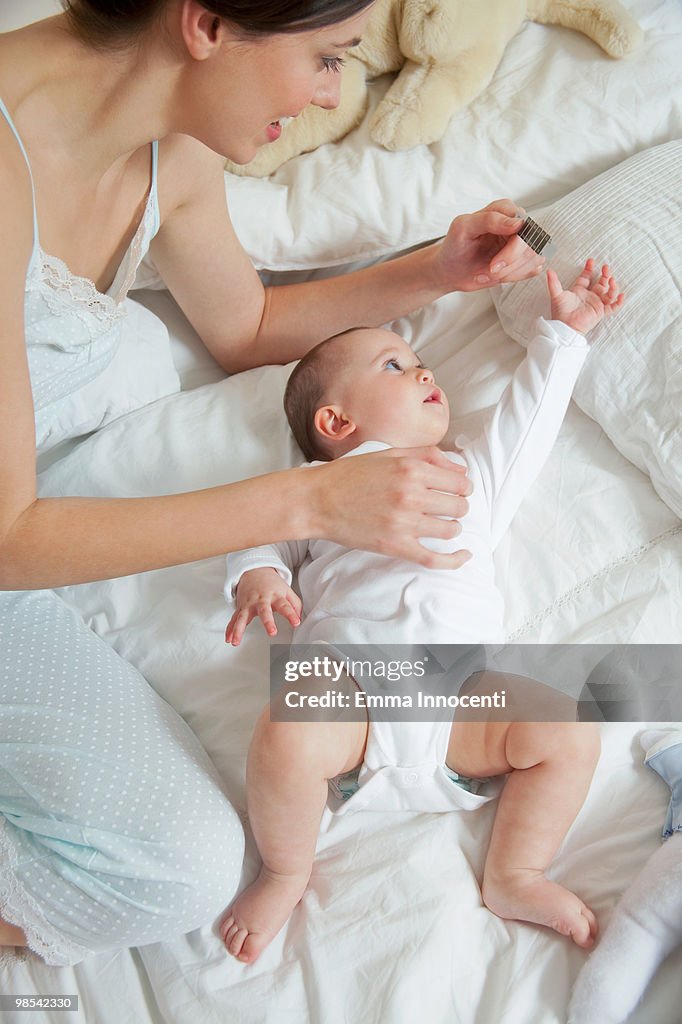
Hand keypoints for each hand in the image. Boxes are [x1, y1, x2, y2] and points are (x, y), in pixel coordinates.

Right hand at [225, 568, 301, 646]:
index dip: (291, 614)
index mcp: (275, 596)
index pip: (285, 606)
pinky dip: (230, 629)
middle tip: (272, 633)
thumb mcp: (287, 591)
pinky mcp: (241, 608)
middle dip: (268, 622)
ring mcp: (249, 604)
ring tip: (236, 641)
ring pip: (242, 617)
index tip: (296, 623)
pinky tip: (228, 639)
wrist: (255, 571)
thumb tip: (299, 618)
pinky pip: (234, 619)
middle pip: (264, 611)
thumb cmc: (272, 584)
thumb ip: (295, 605)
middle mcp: (261, 600)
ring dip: (238, 629)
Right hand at [306, 447, 472, 569]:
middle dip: (457, 506)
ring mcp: (404, 522)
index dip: (463, 487)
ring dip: (451, 526)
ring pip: (451, 529)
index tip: (457, 491)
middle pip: (459, 505)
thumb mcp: (388, 453)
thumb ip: (427, 455)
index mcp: (411, 469)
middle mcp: (411, 494)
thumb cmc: (349, 475)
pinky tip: (464, 556)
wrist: (317, 500)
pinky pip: (435, 558)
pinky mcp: (395, 545)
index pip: (459, 481)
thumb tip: (461, 469)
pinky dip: (454, 560)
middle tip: (447, 506)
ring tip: (441, 524)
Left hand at [435, 199, 544, 291]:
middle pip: (532, 245)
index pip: (525, 227)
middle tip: (489, 271)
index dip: (512, 250)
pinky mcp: (523, 257)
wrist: (451, 269)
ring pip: (535, 258)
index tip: (493, 265)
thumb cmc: (455, 246)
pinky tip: (496, 277)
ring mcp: (522, 241)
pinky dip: (514, 277)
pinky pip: (533, 269)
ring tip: (487, 274)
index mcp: (505, 210)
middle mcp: (517, 223)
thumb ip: (489, 219)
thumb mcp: (464, 228)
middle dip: (510, 265)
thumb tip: (518, 223)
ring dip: (510, 273)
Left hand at [546, 260, 624, 333]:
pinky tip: (622, 295)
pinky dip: (619, 302)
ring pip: (609, 292)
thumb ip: (553, 283)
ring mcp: (596, 303)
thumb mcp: (556, 295)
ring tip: (612, 280)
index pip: (587, 277)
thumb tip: (548, 270)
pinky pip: (613, 307)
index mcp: (579, 290)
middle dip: (605, 274)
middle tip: (606, 267)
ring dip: (612, 286)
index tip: (591, 261)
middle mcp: (589, 296)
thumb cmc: (560, 312)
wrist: (565, 326)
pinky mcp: (600, 312)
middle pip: (601, 282)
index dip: (589, 268)